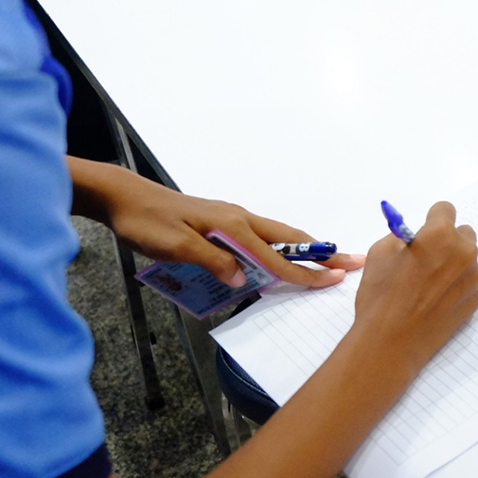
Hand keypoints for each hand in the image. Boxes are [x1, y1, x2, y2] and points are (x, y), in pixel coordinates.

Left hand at [71, 159, 362, 288]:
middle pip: (291, 239)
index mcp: (234, 226)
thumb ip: (212, 262)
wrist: (126, 197)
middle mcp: (240, 220)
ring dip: (305, 249)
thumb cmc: (148, 223)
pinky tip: (282, 256)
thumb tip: (241, 280)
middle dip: (322, 253)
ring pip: (279, 236)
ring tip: (329, 259)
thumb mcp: (175, 246)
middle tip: (351, 263)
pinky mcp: (222, 222)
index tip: (335, 279)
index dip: (306, 272)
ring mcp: (233, 219)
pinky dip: (283, 246)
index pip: (278, 257)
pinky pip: (263, 236)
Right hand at [352, 202, 477, 372]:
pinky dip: (457, 284)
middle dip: (447, 241)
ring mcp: (473, 276)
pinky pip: (469, 280)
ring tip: (429, 284)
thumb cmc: (382, 294)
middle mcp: (464, 251)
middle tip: (427, 258)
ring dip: (453, 263)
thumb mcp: (381, 252)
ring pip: (467, 258)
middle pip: (462, 233)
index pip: (445, 209)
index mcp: (440, 234)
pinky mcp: (477, 298)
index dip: (431, 219)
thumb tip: (414, 238)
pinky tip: (437, 299)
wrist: (392, 341)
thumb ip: (403, 237)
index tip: (424, 232)